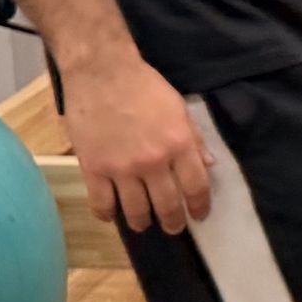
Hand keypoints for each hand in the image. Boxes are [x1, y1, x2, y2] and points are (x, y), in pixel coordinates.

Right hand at [62, 53, 212, 233]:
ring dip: (142, 222)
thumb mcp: (179, 108)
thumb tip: (208, 165)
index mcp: (179, 145)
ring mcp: (122, 168)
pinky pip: (101, 203)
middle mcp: (153, 162)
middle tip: (174, 228)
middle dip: (173, 222)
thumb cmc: (145, 86)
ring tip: (144, 224)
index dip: (200, 206)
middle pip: (167, 205)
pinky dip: (107, 214)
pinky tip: (112, 216)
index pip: (196, 187)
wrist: (102, 73)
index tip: (200, 216)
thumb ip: (193, 139)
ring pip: (135, 210)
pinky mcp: (93, 168)